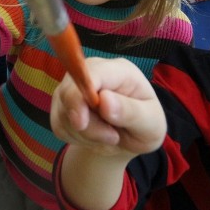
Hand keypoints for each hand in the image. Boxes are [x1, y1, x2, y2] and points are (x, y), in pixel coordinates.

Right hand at [51, 58, 165, 156]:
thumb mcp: (151, 123)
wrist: (128, 138)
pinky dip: (75, 138)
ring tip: (109, 136)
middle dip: (88, 125)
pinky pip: (58, 125)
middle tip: (112, 138)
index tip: (80, 123)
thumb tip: (104, 101)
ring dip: (85, 135)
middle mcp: (91, 72)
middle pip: (70, 94)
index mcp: (118, 70)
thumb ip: (131, 112)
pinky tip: (94, 137)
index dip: (81, 95)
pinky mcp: (61, 104)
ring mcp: (73, 86)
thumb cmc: (144, 126)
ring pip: (63, 113)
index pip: (91, 73)